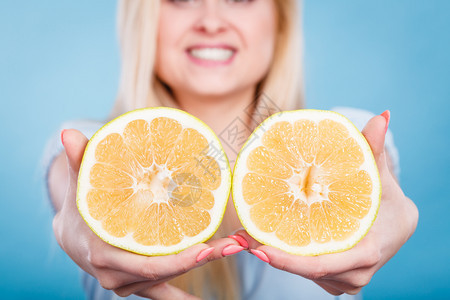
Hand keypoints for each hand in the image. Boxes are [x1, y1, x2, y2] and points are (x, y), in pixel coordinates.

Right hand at [52, 129, 242, 298]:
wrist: (69, 232)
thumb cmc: (79, 203)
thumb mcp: (79, 180)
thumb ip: (79, 158)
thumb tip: (69, 132)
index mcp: (104, 254)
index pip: (148, 264)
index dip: (179, 259)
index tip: (208, 247)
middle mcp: (115, 275)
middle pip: (166, 273)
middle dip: (202, 260)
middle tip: (234, 245)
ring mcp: (126, 283)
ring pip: (168, 280)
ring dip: (201, 265)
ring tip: (234, 248)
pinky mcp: (136, 283)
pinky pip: (160, 293)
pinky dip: (179, 298)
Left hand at [232, 112, 418, 294]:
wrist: (395, 226)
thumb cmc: (388, 200)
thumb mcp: (380, 176)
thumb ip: (374, 150)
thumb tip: (382, 116)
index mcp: (366, 254)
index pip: (321, 264)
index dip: (289, 260)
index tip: (258, 249)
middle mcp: (352, 274)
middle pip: (302, 270)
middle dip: (269, 254)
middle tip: (237, 239)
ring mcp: (340, 280)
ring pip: (298, 270)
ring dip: (269, 254)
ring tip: (239, 238)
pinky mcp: (329, 277)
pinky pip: (301, 268)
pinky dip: (281, 254)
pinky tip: (256, 238)